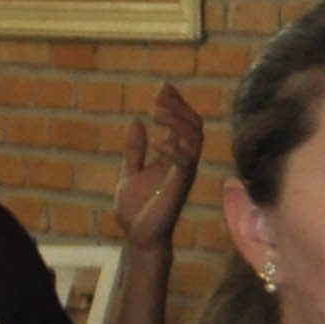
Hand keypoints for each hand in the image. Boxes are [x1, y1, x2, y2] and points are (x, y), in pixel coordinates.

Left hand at [115, 85, 205, 245]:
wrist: (138, 235)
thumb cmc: (137, 208)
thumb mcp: (130, 172)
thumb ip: (134, 149)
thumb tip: (137, 121)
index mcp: (173, 156)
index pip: (182, 123)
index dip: (175, 103)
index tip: (161, 88)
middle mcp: (183, 162)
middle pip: (194, 125)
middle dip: (179, 107)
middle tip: (160, 96)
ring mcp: (183, 173)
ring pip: (194, 139)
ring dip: (177, 123)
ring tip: (158, 112)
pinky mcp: (179, 186)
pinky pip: (185, 162)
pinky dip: (172, 149)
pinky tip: (156, 142)